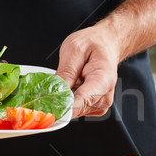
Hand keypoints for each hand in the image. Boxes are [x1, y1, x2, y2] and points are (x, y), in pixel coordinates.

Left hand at [56, 0, 155, 118]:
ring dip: (65, 99)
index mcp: (103, 80)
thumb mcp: (75, 49)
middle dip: (60, 100)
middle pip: (75, 109)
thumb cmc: (94, 44)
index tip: (49, 108)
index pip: (81, 102)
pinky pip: (75, 109)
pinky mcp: (94, 107)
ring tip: (69, 80)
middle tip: (53, 85)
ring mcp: (100, 104)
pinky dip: (69, 100)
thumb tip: (54, 91)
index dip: (62, 107)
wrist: (107, 44)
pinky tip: (72, 86)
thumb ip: (66, 72)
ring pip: (73, 111)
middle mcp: (104, 96)